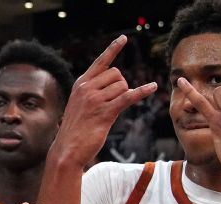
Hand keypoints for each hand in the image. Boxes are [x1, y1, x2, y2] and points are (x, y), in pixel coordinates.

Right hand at [51, 35, 157, 167]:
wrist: (67, 149)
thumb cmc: (75, 130)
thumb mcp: (79, 104)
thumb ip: (92, 91)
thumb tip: (115, 85)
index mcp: (81, 83)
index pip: (100, 61)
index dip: (113, 49)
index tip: (124, 38)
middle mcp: (87, 88)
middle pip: (117, 74)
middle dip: (122, 85)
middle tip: (115, 102)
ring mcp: (96, 99)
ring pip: (123, 86)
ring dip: (125, 96)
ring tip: (112, 111)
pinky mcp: (105, 112)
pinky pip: (128, 97)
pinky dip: (142, 91)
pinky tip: (153, 87)